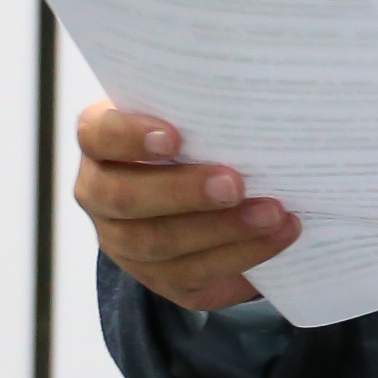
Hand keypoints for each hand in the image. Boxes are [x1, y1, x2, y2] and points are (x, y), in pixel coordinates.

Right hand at [74, 101, 300, 311]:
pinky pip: (193, 274)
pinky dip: (242, 254)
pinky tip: (278, 236)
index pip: (98, 134)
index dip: (129, 136)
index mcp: (103, 143)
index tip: (174, 137)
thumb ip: (209, 113)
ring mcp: (123, 240)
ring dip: (223, 229)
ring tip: (273, 213)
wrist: (208, 201)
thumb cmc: (201, 142)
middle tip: (236, 183)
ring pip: (158, 243)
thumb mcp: (197, 121)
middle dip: (183, 192)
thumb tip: (263, 100)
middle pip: (125, 198)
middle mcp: (101, 193)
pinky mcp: (158, 276)